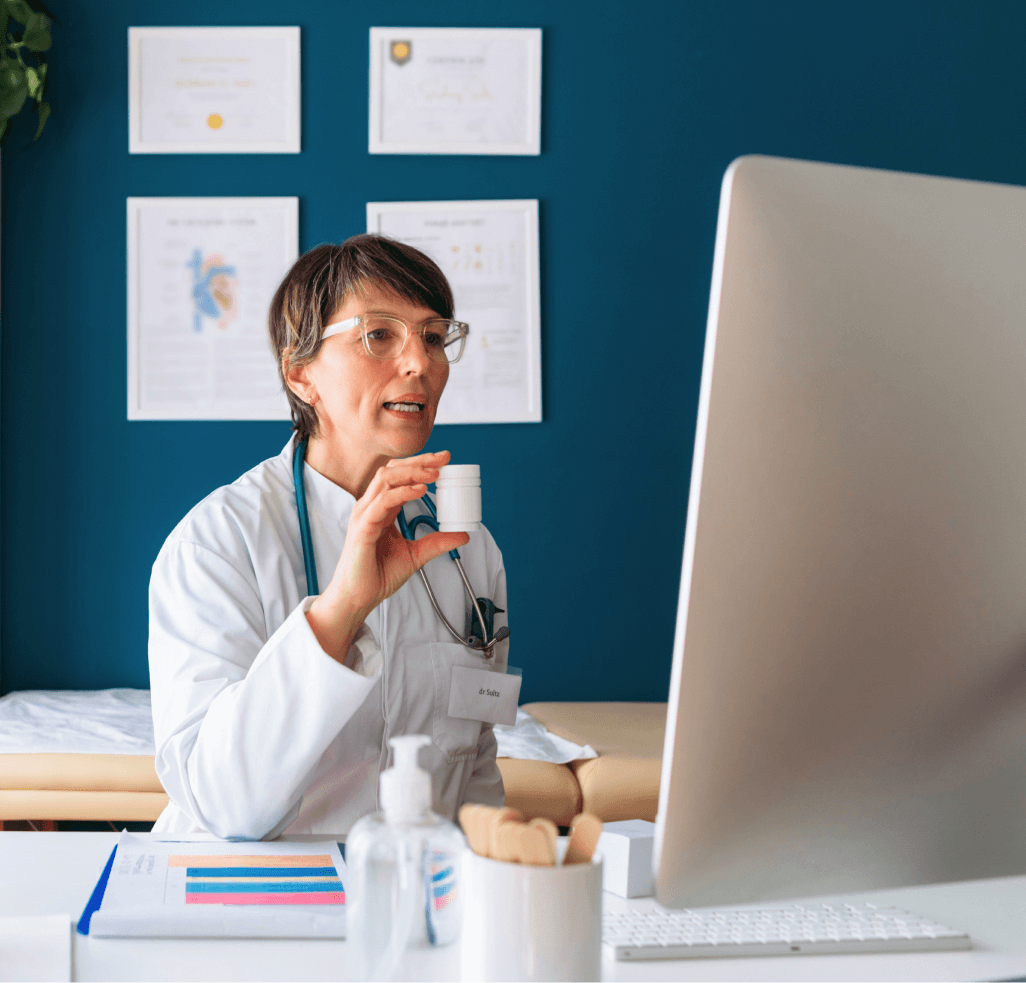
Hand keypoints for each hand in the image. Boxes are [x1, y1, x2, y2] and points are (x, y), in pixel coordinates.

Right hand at [306, 450, 469, 663]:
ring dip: (412, 472)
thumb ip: (436, 542)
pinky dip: (402, 492)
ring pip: (386, 478)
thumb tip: (463, 535)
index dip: (421, 465)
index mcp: (382, 509)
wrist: (359, 598)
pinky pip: (382, 501)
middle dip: (419, 461)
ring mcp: (365, 514)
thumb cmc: (378, 576)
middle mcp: (371, 506)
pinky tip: (420, 490)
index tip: (444, 461)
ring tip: (435, 473)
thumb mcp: (416, 555)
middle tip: (443, 460)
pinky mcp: (362, 527)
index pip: (400, 476)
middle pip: (393, 470)